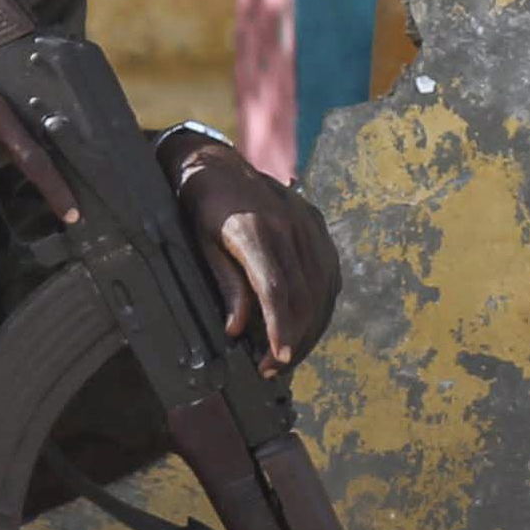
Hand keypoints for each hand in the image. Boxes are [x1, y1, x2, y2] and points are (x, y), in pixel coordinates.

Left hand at [161, 133, 342, 377]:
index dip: (279, 327)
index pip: (274, 288)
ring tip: (290, 355)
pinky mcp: (316, 223)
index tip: (278, 358)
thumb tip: (237, 329)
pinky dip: (321, 304)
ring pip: (320, 287)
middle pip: (302, 294)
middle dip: (292, 338)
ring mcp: (306, 222)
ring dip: (310, 327)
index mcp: (253, 230)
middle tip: (273, 368)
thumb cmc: (201, 206)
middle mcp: (287, 225)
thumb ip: (225, 284)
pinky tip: (309, 325)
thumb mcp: (201, 244)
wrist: (217, 161)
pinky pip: (327, 272)